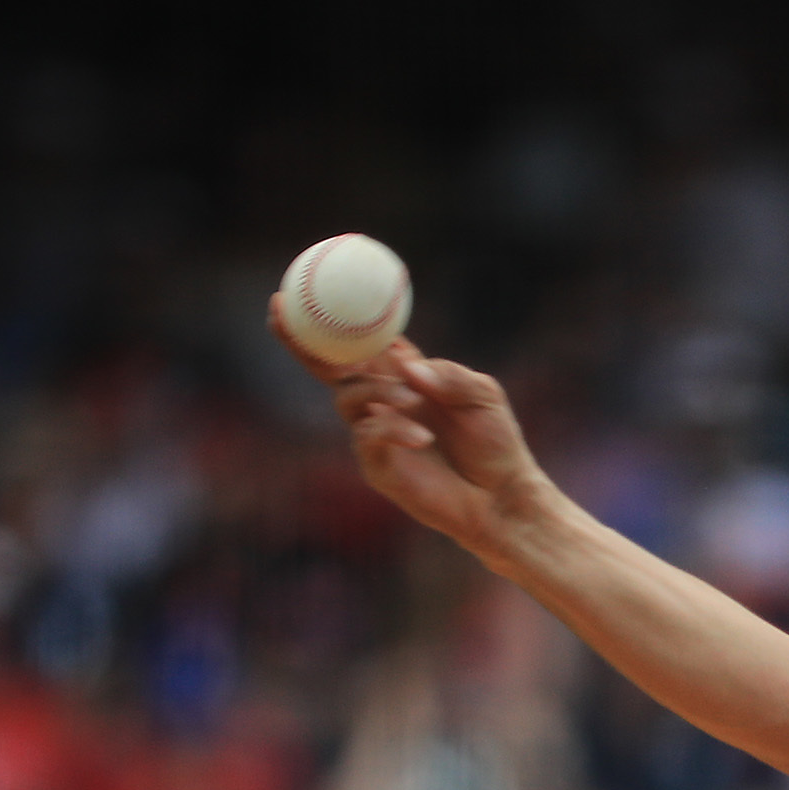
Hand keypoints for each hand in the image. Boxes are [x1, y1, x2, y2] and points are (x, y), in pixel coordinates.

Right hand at [266, 297, 546, 556]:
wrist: (504, 496)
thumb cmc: (495, 442)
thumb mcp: (482, 396)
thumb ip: (449, 376)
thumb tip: (405, 365)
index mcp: (404, 376)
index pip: (361, 343)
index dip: (331, 320)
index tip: (297, 293)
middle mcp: (382, 401)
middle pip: (330, 367)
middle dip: (303, 343)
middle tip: (284, 317)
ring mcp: (375, 433)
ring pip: (350, 398)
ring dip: (377, 391)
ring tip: (413, 400)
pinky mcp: (378, 467)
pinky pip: (368, 436)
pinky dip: (392, 429)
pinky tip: (423, 438)